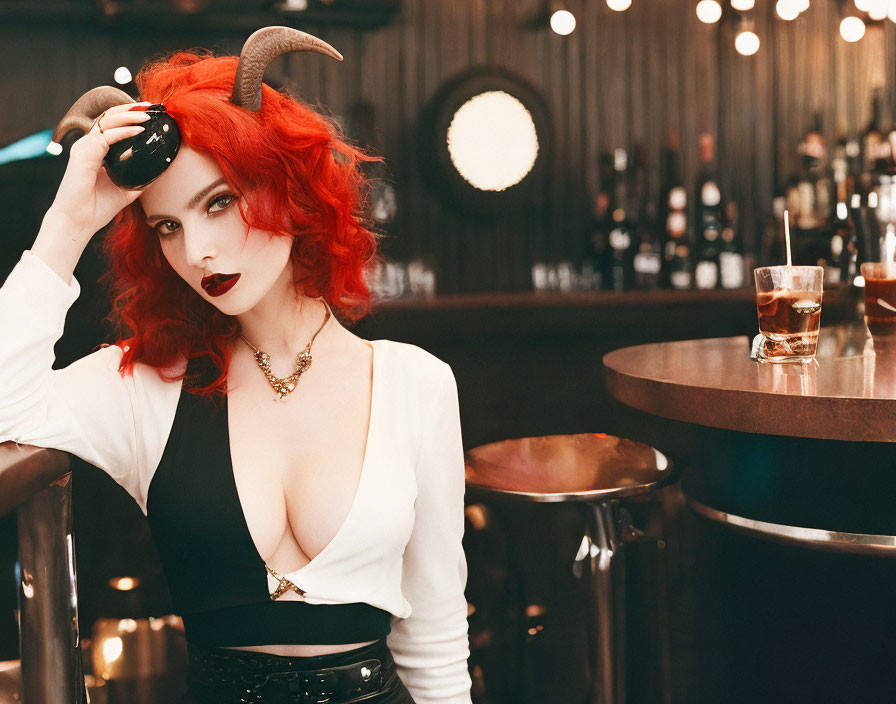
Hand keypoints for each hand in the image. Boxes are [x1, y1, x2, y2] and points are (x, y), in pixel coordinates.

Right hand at [46, 101, 152, 239]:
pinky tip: (138, 130)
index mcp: (97, 150)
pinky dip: (123, 131)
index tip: (150, 113)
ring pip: (107, 121)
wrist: (78, 222)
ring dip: (129, 115)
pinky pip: (105, 137)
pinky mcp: (83, 154)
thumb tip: (160, 173)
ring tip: (148, 114)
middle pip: (109, 117)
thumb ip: (140, 179)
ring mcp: (85, 148)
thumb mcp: (127, 190)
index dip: (130, 116)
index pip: (113, 125)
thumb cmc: (97, 207)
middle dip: (131, 109)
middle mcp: (89, 145)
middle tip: (151, 106)